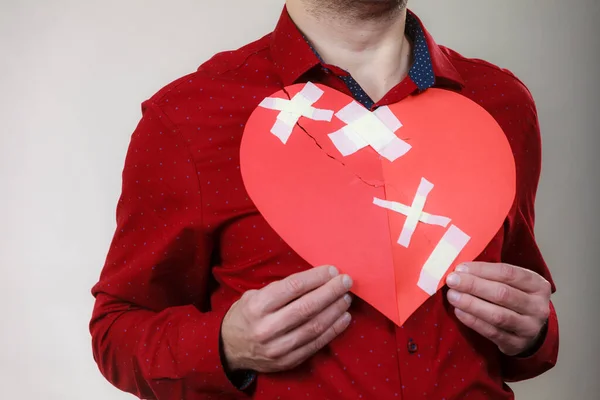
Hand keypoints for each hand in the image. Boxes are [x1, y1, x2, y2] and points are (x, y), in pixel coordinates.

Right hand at [221, 265, 352, 372]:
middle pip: (307, 307)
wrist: (229, 349)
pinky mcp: (288, 361)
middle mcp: (267, 327)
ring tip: (346, 298)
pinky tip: (343, 318)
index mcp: (257, 306)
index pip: (293, 287)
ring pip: (314, 327)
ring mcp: (278, 347)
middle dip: (331, 292)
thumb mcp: (253, 296)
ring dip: (335, 310)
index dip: (316, 277)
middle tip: (346, 281)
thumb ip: (280, 289)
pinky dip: (333, 330)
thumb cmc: (246, 315)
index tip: (332, 270)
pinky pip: (315, 344)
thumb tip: (315, 278)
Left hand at [445, 262, 550, 355]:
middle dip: (473, 286)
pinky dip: (473, 321)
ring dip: (471, 304)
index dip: (482, 270)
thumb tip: (461, 270)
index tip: (460, 268)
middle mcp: (538, 307)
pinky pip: (492, 332)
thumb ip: (492, 274)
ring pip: (498, 315)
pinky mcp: (517, 344)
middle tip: (452, 281)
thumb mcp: (513, 282)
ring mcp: (529, 328)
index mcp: (538, 285)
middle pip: (503, 294)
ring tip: (453, 296)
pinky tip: (459, 312)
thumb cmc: (515, 297)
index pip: (508, 273)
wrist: (528, 328)